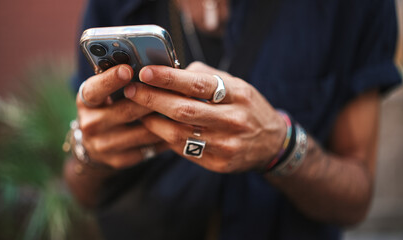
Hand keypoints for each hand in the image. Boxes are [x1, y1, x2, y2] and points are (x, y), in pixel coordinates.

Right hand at [76, 65, 168, 168]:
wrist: (96, 142)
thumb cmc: (109, 105)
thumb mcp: (106, 91)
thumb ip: (122, 79)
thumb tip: (151, 67)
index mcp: (85, 101)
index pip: (95, 89)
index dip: (110, 79)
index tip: (128, 69)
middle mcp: (90, 124)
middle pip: (126, 111)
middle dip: (152, 100)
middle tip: (174, 89)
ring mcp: (103, 145)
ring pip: (142, 132)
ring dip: (163, 120)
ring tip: (182, 110)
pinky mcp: (118, 160)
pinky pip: (148, 148)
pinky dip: (163, 138)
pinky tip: (175, 128)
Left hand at [123, 62, 285, 172]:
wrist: (271, 143)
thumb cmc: (248, 108)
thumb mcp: (237, 85)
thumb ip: (206, 77)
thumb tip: (172, 70)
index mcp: (239, 95)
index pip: (198, 84)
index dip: (169, 78)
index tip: (146, 72)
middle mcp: (234, 120)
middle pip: (185, 110)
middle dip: (153, 100)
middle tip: (132, 91)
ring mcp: (227, 144)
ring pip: (181, 134)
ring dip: (154, 122)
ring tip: (138, 110)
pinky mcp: (220, 163)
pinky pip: (186, 150)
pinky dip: (166, 139)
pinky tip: (155, 129)